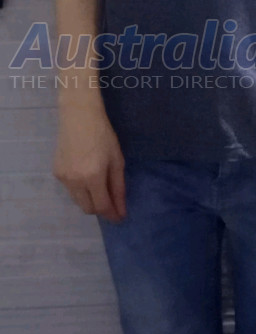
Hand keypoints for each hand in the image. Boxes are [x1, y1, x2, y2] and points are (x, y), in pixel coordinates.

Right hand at [54, 103, 126, 222]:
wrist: (78, 116)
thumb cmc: (103, 135)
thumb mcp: (117, 160)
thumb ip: (118, 187)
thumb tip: (121, 209)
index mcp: (93, 177)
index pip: (102, 207)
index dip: (112, 215)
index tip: (120, 218)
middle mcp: (75, 181)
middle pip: (88, 208)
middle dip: (101, 209)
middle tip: (112, 202)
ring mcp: (63, 178)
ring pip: (78, 201)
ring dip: (90, 199)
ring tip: (99, 184)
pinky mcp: (56, 172)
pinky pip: (70, 190)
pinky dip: (80, 189)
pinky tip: (85, 173)